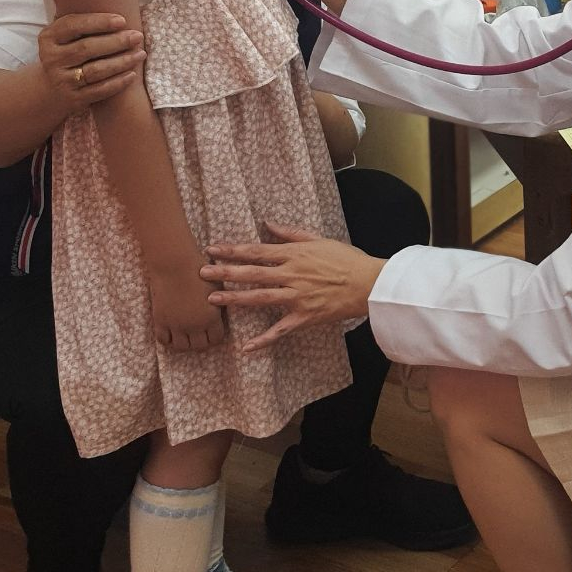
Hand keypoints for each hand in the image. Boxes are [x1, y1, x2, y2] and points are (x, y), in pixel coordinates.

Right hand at [39, 12, 144, 110]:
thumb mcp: (62, 36)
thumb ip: (80, 22)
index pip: (74, 26)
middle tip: (137, 36)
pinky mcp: (73, 99)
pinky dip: (118, 82)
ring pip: (96, 70)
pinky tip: (132, 74)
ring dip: (122, 62)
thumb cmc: (65, 53)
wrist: (50, 89)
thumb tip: (115, 2)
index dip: (99, 22)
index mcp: (48, 38)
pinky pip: (99, 90)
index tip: (122, 20)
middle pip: (87, 48)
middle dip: (116, 41)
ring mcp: (62, 80)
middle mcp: (52, 59)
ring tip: (140, 54)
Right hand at [149, 265, 226, 353]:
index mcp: (211, 317)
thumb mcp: (216, 288)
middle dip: (200, 342)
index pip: (216, 339)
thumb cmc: (198, 270)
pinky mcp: (161, 320)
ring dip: (184, 343)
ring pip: (181, 346)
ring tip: (184, 336)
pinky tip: (171, 332)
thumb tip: (218, 316)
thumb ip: (218, 304)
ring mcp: (176, 324)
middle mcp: (195, 325)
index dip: (214, 336)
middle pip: (199, 346)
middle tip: (197, 336)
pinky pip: (164, 339)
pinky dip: (168, 339)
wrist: (174, 263)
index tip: (210, 332)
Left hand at [201, 225, 384, 353]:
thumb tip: (268, 223)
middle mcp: (292, 275)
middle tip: (201, 273)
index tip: (211, 249)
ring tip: (213, 299)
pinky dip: (263, 340)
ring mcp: (297, 298)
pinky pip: (280, 330)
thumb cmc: (347, 259)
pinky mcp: (305, 318)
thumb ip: (291, 233)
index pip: (256, 251)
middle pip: (252, 274)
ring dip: (235, 299)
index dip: (232, 250)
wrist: (370, 284)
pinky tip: (245, 347)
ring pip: (260, 298)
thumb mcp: (319, 239)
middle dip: (225, 272)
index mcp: (294, 255)